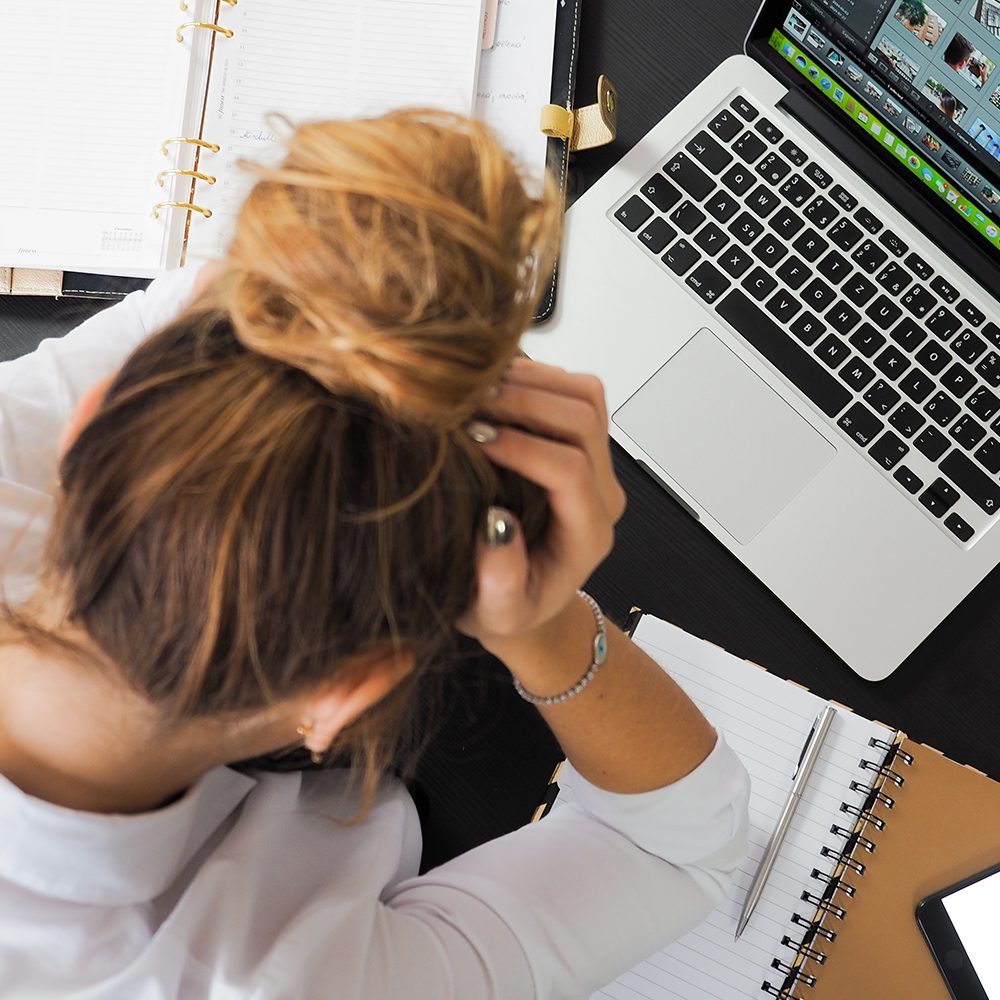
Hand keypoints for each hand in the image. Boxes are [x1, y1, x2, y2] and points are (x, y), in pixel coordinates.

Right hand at [457, 358, 625, 646]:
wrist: (525, 597)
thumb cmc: (508, 607)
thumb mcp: (495, 613)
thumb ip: (500, 581)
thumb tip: (496, 524)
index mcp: (587, 534)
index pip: (570, 471)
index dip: (523, 447)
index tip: (474, 438)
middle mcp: (601, 493)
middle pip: (584, 420)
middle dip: (525, 401)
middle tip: (469, 401)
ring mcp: (596, 463)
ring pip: (585, 395)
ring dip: (532, 381)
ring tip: (477, 387)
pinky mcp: (581, 442)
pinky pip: (573, 390)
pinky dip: (534, 376)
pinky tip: (490, 385)